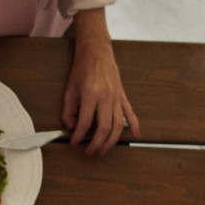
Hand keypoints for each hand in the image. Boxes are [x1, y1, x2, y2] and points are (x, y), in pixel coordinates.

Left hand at [63, 32, 138, 156]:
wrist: (97, 52)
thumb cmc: (81, 70)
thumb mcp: (69, 89)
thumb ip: (69, 110)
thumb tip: (71, 127)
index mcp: (91, 94)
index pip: (85, 122)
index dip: (78, 136)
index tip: (74, 143)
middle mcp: (106, 97)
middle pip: (105, 127)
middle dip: (97, 143)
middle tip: (90, 152)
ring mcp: (117, 96)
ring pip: (118, 124)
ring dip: (111, 141)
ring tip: (103, 150)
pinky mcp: (123, 95)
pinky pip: (131, 112)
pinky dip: (134, 125)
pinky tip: (136, 135)